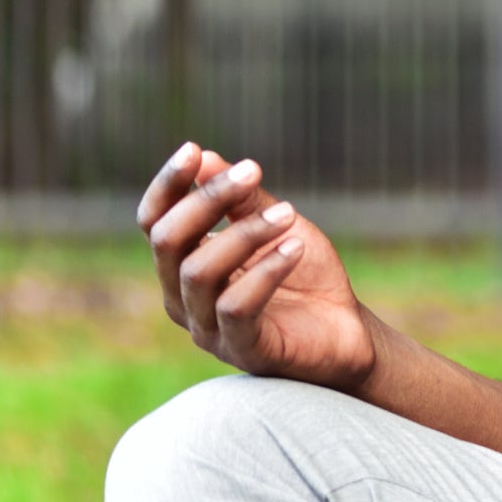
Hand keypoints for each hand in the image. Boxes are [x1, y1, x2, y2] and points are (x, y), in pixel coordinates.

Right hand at [137, 141, 376, 389]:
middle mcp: (184, 298)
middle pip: (168, 242)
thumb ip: (243, 199)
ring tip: (289, 213)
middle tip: (253, 171)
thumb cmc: (304, 276)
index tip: (193, 150)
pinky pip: (236, 308)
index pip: (154, 223)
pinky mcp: (242, 351)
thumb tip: (205, 157)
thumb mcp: (277, 226)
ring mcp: (208, 329)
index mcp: (185, 264)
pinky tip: (295, 248)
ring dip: (245, 233)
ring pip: (200, 273)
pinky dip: (265, 272)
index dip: (167, 186)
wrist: (347, 331)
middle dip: (207, 199)